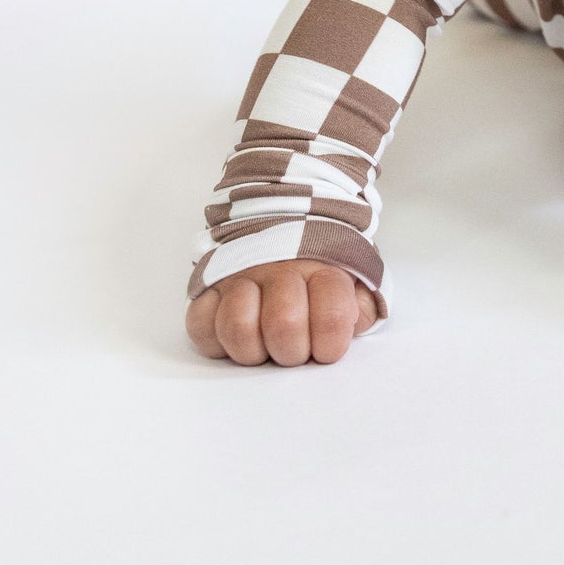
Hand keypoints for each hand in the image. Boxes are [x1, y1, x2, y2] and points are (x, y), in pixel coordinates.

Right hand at [185, 259, 378, 365]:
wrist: (283, 214)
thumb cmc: (321, 260)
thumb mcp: (356, 276)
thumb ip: (364, 304)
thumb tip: (354, 323)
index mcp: (323, 268)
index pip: (332, 318)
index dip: (330, 345)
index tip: (327, 345)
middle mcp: (279, 269)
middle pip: (283, 326)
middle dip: (292, 351)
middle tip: (295, 345)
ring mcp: (240, 275)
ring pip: (237, 327)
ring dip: (252, 347)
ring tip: (264, 340)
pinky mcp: (208, 285)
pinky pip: (200, 322)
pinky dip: (214, 336)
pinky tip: (236, 329)